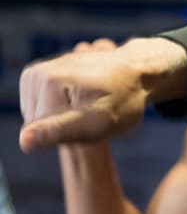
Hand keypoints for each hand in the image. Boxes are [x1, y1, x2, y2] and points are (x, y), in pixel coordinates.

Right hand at [19, 39, 153, 151]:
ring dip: (65, 119)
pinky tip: (81, 101)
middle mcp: (35, 74)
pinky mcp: (40, 77)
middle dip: (66, 126)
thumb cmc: (124, 99)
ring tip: (89, 107)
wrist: (136, 72)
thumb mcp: (99, 121)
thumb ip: (60, 131)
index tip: (94, 118)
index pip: (39, 133)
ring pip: (39, 118)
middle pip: (36, 124)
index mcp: (45, 82)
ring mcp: (36, 74)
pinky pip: (43, 109)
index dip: (71, 135)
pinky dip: (63, 110)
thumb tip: (24, 141)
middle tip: (94, 114)